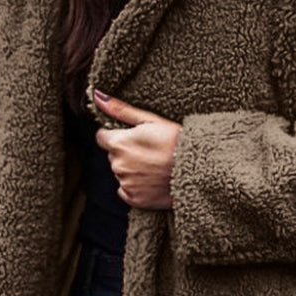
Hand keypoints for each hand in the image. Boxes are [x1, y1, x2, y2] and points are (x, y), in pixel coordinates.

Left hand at [93, 89, 180, 210]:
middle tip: (149, 151)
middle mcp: (118, 165)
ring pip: (121, 173)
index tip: (134, 137)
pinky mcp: (134, 199)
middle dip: (125, 152)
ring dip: (132, 169)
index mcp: (119, 143)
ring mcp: (125, 183)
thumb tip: (97, 96)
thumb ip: (121, 110)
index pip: (102, 137)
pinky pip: (126, 191)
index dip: (117, 136)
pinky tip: (152, 180)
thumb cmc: (177, 141)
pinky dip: (136, 186)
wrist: (197, 170)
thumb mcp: (151, 120)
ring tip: (154, 166)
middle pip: (113, 156)